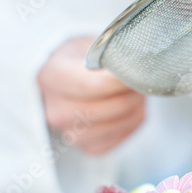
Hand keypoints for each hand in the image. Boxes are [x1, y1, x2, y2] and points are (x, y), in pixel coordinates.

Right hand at [37, 37, 145, 154]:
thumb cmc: (83, 58)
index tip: (139, 71)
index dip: (122, 79)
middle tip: (140, 79)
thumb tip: (137, 67)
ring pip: (118, 124)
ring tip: (134, 91)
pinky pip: (121, 136)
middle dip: (132, 92)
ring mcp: (69, 133)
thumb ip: (112, 54)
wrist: (70, 78)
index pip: (94, 85)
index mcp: (51, 77)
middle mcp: (55, 110)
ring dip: (135, 107)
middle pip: (109, 107)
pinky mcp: (87, 147)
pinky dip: (132, 121)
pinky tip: (128, 108)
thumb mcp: (92, 45)